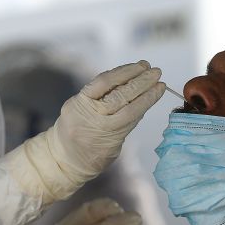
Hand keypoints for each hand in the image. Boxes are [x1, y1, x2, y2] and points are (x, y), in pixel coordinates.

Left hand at [3, 61, 164, 203]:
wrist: (62, 158)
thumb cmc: (94, 156)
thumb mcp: (115, 146)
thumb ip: (127, 124)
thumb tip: (143, 99)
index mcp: (107, 135)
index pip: (133, 111)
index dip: (148, 97)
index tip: (162, 87)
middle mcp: (93, 119)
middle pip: (122, 95)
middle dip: (141, 82)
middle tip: (157, 72)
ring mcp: (82, 107)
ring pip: (107, 84)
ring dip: (128, 72)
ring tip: (144, 65)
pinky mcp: (75, 100)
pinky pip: (96, 83)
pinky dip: (113, 75)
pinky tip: (126, 70)